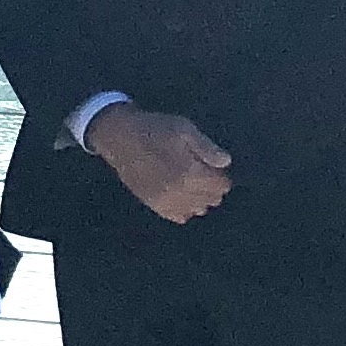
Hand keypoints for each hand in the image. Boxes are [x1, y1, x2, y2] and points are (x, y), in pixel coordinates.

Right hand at [86, 104, 231, 223]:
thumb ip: (206, 147)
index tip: (215, 167)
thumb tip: (225, 163)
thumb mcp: (183, 129)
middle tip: (204, 172)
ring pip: (197, 210)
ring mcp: (166, 201)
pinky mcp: (154, 205)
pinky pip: (179, 216)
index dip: (222, 175)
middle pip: (211, 199)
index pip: (221, 186)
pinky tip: (180, 194)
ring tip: (191, 182)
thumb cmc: (153, 129)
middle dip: (213, 187)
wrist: (119, 138)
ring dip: (200, 198)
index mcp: (190, 173)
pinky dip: (185, 208)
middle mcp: (180, 192)